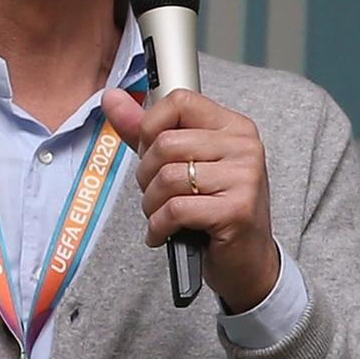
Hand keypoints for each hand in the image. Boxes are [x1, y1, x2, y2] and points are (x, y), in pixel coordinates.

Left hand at [104, 85, 279, 313]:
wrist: (248, 261)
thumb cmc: (215, 211)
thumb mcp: (183, 165)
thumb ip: (147, 132)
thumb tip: (111, 97)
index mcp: (233, 127)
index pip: (179, 101)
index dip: (151, 127)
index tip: (151, 153)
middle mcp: (244, 146)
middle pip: (166, 143)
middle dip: (146, 175)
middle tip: (155, 195)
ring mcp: (244, 178)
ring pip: (168, 177)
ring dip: (151, 204)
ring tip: (160, 216)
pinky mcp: (237, 210)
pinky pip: (176, 209)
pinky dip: (158, 226)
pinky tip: (163, 234)